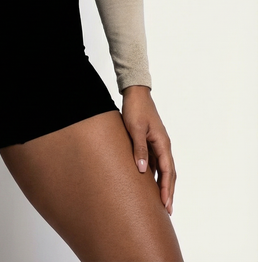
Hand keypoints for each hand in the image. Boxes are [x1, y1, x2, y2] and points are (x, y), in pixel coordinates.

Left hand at [121, 85, 175, 215]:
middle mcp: (163, 145)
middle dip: (168, 191)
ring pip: (163, 168)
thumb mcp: (135, 128)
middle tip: (167, 210)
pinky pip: (155, 162)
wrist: (135, 93)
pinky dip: (155, 174)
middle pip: (169, 173)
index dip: (166, 188)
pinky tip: (148, 183)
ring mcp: (157, 143)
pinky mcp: (150, 141)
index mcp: (162, 143)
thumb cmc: (135, 109)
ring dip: (163, 184)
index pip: (168, 171)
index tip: (165, 204)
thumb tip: (141, 171)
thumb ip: (139, 149)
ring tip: (160, 201)